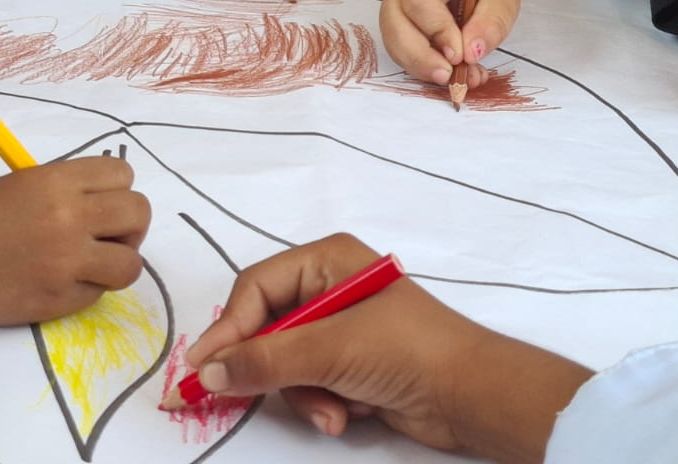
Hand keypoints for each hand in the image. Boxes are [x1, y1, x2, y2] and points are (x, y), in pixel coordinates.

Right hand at [0, 156, 150, 324]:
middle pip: (138, 213)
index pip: (123, 175)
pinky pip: (101, 293)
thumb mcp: (28, 183)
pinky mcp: (62, 299)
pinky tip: (65, 282)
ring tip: (94, 263)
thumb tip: (107, 206)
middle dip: (128, 225)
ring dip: (118, 262)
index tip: (101, 202)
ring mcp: (69, 261)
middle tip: (106, 235)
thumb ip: (70, 190)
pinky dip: (90, 288)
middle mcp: (72, 217)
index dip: (117, 189)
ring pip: (132, 262)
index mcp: (60, 180)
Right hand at [184, 235, 591, 458]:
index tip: (202, 369)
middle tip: (238, 397)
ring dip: (304, 394)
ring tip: (332, 411)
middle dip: (272, 369)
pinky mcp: (353, 366)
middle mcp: (331, 287)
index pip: (257, 288)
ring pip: (287, 363)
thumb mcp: (330, 350)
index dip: (228, 329)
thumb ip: (265, 360)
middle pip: (268, 327)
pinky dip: (324, 404)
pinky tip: (347, 416)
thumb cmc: (407, 351)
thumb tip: (206, 373)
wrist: (475, 397)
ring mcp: (342, 329)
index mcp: (328, 260)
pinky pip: (312, 384)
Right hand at [380, 0, 518, 87]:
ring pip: (393, 43)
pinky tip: (451, 74)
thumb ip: (492, 20)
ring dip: (422, 68)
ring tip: (458, 79)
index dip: (437, 31)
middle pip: (395, 24)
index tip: (461, 56)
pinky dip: (423, 70)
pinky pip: (400, 52)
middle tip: (450, 77)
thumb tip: (471, 53)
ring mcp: (392, 5)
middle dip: (421, 58)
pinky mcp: (394, 26)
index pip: (420, 0)